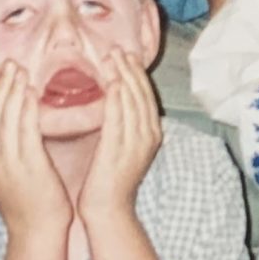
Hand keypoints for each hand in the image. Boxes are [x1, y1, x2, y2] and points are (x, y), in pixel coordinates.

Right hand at [0, 62, 73, 236]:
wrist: (36, 231)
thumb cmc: (27, 202)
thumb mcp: (4, 174)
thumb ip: (1, 152)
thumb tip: (4, 129)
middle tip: (5, 64)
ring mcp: (6, 162)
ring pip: (5, 118)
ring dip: (11, 90)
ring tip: (18, 69)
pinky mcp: (27, 164)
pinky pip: (25, 128)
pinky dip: (26, 107)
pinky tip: (30, 90)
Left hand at [79, 44, 161, 221]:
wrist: (107, 210)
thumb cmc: (108, 180)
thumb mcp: (121, 147)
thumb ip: (121, 125)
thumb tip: (112, 102)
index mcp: (150, 133)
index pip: (145, 96)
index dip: (136, 74)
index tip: (125, 55)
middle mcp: (148, 135)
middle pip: (142, 94)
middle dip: (131, 70)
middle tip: (118, 49)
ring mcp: (137, 143)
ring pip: (133, 102)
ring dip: (124, 77)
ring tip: (113, 58)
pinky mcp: (121, 150)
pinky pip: (122, 119)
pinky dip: (119, 99)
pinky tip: (114, 83)